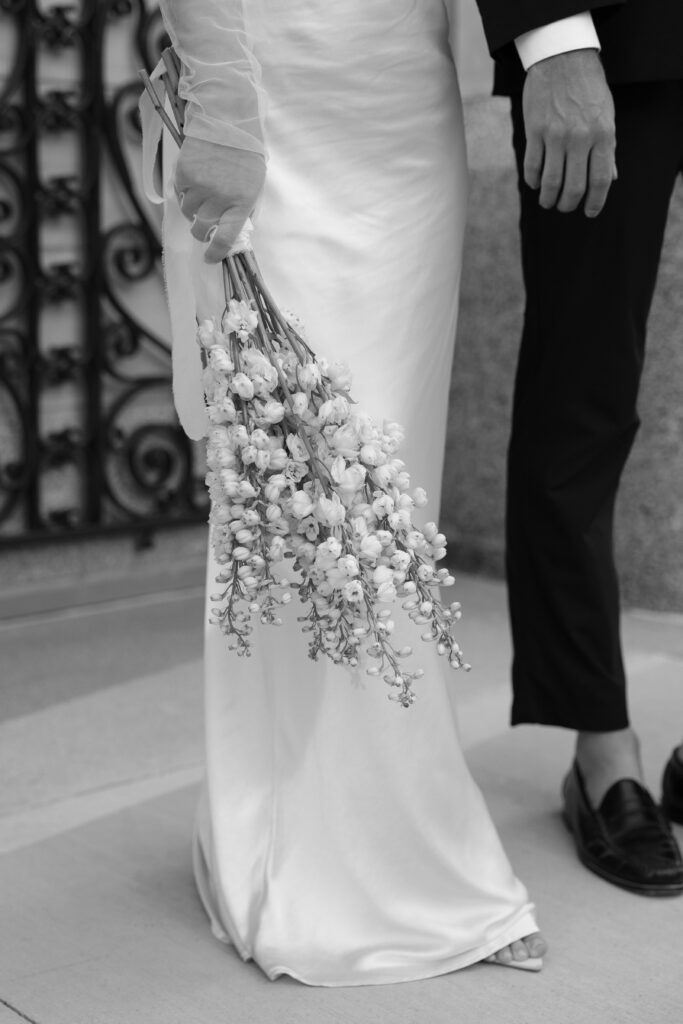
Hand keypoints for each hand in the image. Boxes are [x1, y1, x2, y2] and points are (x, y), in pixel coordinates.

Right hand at [174, 138, 265, 261]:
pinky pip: (179, 193)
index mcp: (241, 204)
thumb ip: (242, 210)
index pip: (225, 238)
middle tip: (201, 229)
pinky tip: (194, 179)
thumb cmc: (246, 156)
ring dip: (192, 210)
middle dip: (200, 233)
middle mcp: (219, 198)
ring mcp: (200, 186)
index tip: (209, 258)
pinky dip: (184, 192)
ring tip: (201, 195)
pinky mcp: (185, 173)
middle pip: (201, 230)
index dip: (215, 252)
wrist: (230, 121)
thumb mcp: (254, 186)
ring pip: (188, 212)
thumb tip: (231, 234)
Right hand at [522, 49, 615, 217]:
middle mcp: (580, 137)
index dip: (595, 202)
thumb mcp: (606, 115)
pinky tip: (536, 184)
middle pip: (574, 186)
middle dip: (569, 204)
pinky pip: (532, 166)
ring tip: (548, 202)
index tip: (589, 213)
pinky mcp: (534, 131)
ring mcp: (555, 135)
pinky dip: (534, 181)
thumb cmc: (588, 88)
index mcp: (603, 134)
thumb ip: (608, 148)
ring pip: (551, 181)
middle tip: (565, 207)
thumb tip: (610, 179)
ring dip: (549, 198)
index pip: (600, 180)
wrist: (562, 58)